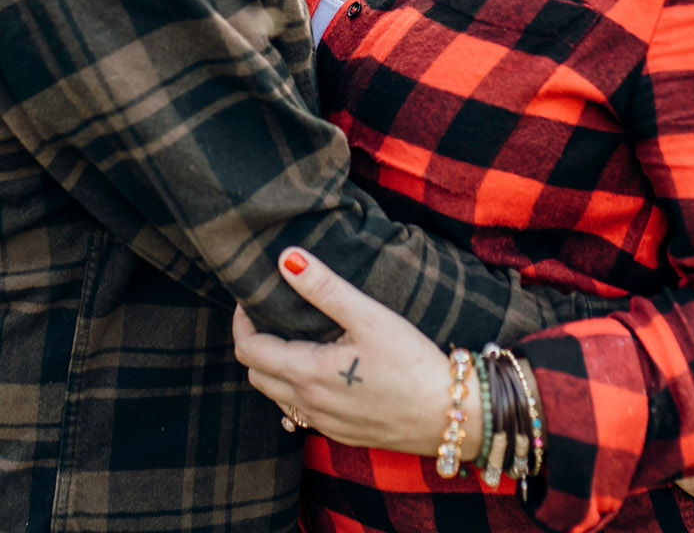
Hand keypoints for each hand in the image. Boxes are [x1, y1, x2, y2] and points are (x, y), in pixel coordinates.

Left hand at [231, 247, 453, 457]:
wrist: (450, 416)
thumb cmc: (413, 363)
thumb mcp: (369, 317)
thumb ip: (324, 288)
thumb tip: (286, 259)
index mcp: (307, 373)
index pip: (248, 349)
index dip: (242, 321)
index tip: (253, 299)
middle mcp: (308, 404)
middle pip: (256, 373)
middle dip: (254, 343)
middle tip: (271, 316)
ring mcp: (323, 423)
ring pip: (276, 396)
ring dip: (274, 367)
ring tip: (295, 338)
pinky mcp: (341, 433)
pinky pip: (301, 411)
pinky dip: (296, 388)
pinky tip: (321, 369)